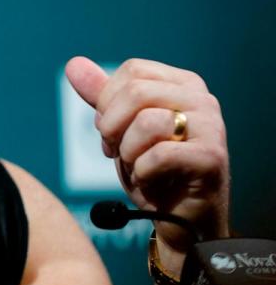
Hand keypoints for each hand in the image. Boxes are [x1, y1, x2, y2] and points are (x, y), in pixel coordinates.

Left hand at [65, 57, 229, 254]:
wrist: (179, 220)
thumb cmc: (152, 170)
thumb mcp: (120, 129)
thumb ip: (101, 97)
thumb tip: (74, 64)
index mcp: (182, 84)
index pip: (131, 71)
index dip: (108, 102)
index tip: (110, 131)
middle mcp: (202, 99)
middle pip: (136, 93)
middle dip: (113, 127)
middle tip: (117, 151)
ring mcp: (211, 127)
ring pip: (147, 123)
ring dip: (128, 153)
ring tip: (138, 167)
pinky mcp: (211, 158)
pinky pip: (158, 155)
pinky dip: (142, 173)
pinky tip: (152, 181)